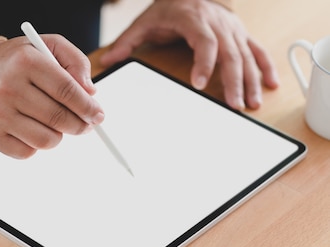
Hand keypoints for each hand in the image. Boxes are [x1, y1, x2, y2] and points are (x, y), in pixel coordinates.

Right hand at [0, 35, 103, 158]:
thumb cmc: (18, 60)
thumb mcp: (47, 45)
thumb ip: (75, 62)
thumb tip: (90, 93)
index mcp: (26, 61)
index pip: (68, 91)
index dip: (89, 107)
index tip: (98, 115)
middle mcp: (9, 87)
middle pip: (59, 118)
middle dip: (80, 125)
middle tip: (85, 124)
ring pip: (47, 140)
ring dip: (58, 136)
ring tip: (53, 123)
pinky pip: (28, 152)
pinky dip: (37, 145)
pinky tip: (32, 129)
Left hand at [100, 0, 278, 109]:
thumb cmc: (168, 8)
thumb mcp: (144, 22)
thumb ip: (127, 43)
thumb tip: (107, 61)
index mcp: (193, 19)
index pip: (204, 42)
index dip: (204, 63)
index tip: (199, 83)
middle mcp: (217, 23)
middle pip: (229, 53)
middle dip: (233, 80)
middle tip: (233, 104)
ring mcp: (232, 29)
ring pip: (246, 55)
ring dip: (251, 80)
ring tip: (251, 104)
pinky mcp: (240, 34)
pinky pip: (256, 50)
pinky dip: (265, 68)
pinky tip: (270, 86)